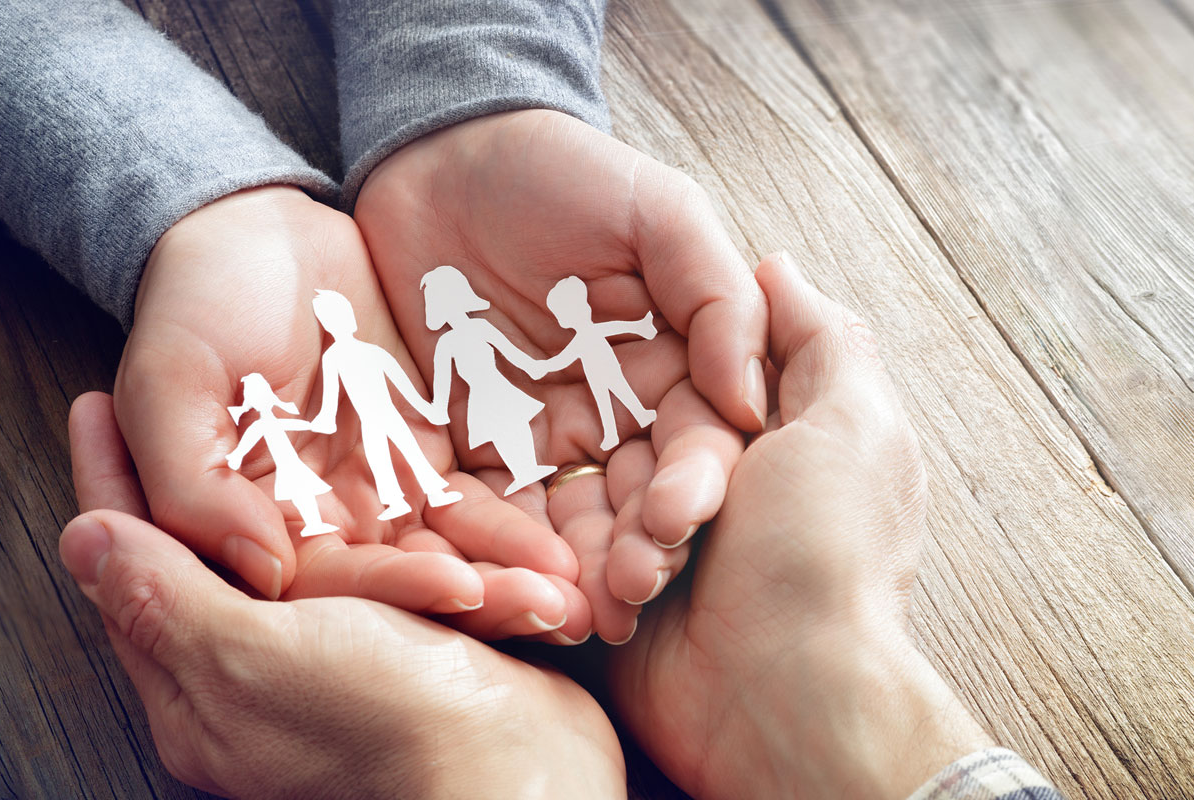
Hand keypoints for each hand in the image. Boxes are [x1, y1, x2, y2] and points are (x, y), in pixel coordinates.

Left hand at [64, 391, 623, 797]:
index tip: (95, 406)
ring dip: (324, 485)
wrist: (521, 768)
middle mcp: (262, 676)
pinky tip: (395, 477)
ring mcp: (340, 660)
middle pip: (217, 554)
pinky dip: (398, 526)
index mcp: (200, 690)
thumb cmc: (385, 722)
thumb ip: (167, 595)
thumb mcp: (251, 654)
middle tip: (197, 389)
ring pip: (316, 549)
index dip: (114, 484)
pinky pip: (393, 566)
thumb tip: (84, 538)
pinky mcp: (414, 645)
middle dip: (213, 471)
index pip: (134, 573)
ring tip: (300, 413)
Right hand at [116, 187, 580, 637]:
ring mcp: (378, 494)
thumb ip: (195, 483)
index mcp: (249, 523)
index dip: (393, 588)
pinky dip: (520, 529)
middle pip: (401, 582)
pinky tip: (571, 548)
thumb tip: (262, 573)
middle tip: (553, 611)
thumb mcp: (170, 382)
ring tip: (575, 592)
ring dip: (511, 577)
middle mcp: (319, 525)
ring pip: (450, 553)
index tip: (462, 588)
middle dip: (478, 600)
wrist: (254, 232)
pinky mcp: (427, 460)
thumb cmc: (194, 302)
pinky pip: (479, 504)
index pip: (326, 584)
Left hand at [356, 110, 756, 644]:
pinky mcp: (476, 447)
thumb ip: (716, 296)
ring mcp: (553, 436)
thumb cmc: (567, 173)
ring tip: (576, 611)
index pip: (704, 443)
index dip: (696, 487)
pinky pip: (493, 509)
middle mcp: (627, 413)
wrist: (443, 152)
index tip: (677, 522)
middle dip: (643, 550)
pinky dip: (503, 551)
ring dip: (581, 570)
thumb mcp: (661, 212)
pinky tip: (505, 586)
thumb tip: (750, 401)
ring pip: (579, 520)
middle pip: (646, 499)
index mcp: (684, 366)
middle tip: (628, 590)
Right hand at [610, 256, 990, 797]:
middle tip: (681, 517)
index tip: (677, 404)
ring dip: (621, 532)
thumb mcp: (851, 423)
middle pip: (649, 440)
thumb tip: (778, 266)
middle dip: (657, 479)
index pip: (709, 382)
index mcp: (792, 444)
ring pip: (608, 498)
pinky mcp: (626, 603)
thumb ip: (818, 338)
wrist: (782, 699)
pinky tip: (610, 595)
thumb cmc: (826, 559)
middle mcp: (735, 494)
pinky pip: (578, 560)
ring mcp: (678, 553)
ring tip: (653, 569)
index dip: (690, 390)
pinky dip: (591, 574)